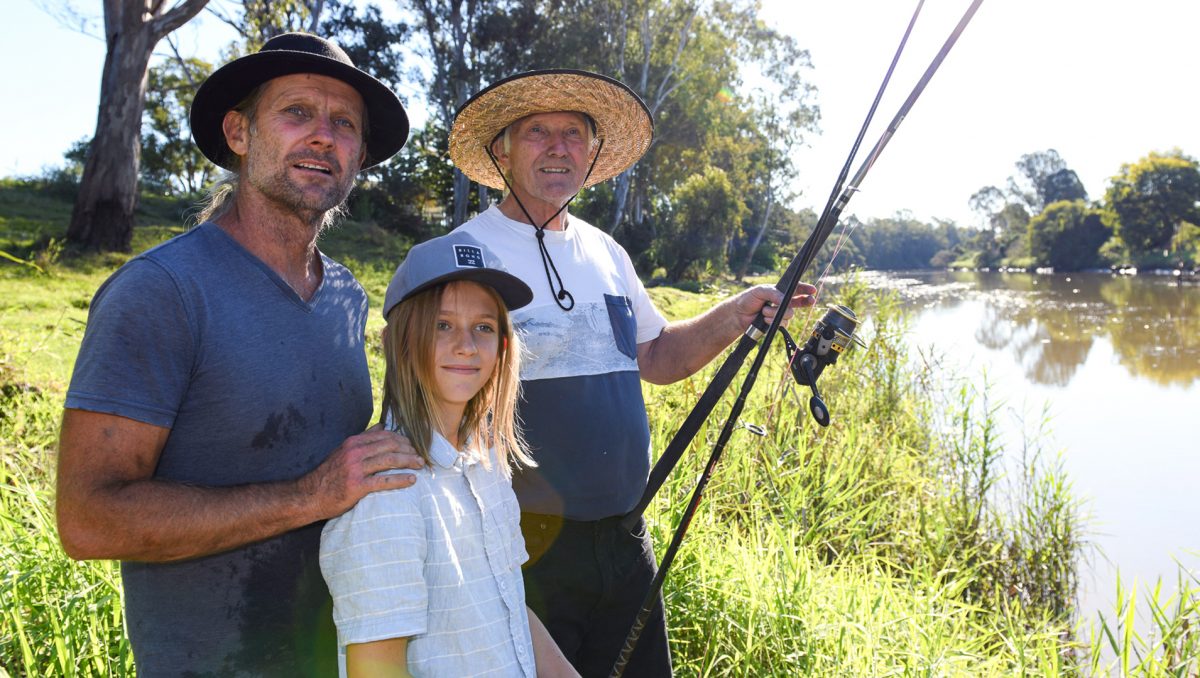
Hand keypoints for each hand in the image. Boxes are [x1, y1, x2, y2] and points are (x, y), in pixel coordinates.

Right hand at [300, 424, 422, 518]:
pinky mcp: (357, 486)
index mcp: (353, 442)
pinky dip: (400, 479)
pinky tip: (411, 480)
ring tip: (420, 464)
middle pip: (390, 446)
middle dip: (409, 449)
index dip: (402, 440)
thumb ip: (363, 438)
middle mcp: (355, 452)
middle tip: (420, 456)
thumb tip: (381, 426)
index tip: (413, 445)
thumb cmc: (329, 474)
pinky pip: (384, 481)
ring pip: (389, 460)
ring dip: (408, 461)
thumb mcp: (343, 451)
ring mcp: (356, 469)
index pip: (384, 435)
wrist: (310, 495)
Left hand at [732, 283, 817, 328]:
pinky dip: (772, 320)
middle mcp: (782, 302)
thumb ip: (773, 293)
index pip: (795, 289)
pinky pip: (782, 323)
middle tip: (810, 300)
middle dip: (805, 301)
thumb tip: (784, 299)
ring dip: (776, 312)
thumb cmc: (747, 300)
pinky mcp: (776, 323)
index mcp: (779, 291)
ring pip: (789, 314)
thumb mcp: (760, 291)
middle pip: (799, 302)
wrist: (738, 315)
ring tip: (764, 310)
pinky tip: (764, 318)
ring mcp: (780, 313)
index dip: (805, 289)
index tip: (812, 290)